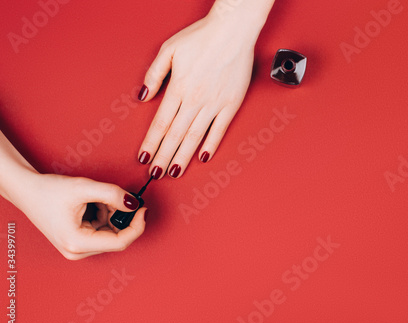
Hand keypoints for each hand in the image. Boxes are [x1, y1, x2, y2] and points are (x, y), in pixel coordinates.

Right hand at [16, 173, 146, 259]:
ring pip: (110, 232)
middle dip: (121, 216)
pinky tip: (93, 203)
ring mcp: (77, 248)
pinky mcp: (78, 241)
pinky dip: (104, 214)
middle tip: (117, 196)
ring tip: (97, 198)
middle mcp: (77, 251)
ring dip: (112, 214)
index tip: (144, 209)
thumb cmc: (49, 191)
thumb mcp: (84, 187)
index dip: (137, 226)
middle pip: (116, 237)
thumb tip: (134, 204)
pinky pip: (102, 230)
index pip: (120, 242)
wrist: (27, 191)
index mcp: (77, 243)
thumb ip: (112, 194)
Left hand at [137, 13, 257, 178]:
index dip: (151, 143)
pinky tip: (203, 157)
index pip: (160, 123)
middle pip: (175, 135)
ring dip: (183, 156)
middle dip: (163, 157)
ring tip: (175, 171)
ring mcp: (214, 104)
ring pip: (195, 136)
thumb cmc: (201, 37)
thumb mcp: (169, 49)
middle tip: (155, 174)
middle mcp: (195, 100)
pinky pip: (219, 129)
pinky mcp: (231, 104)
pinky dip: (211, 144)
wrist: (232, 31)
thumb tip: (143, 96)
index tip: (144, 158)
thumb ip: (154, 74)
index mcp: (178, 88)